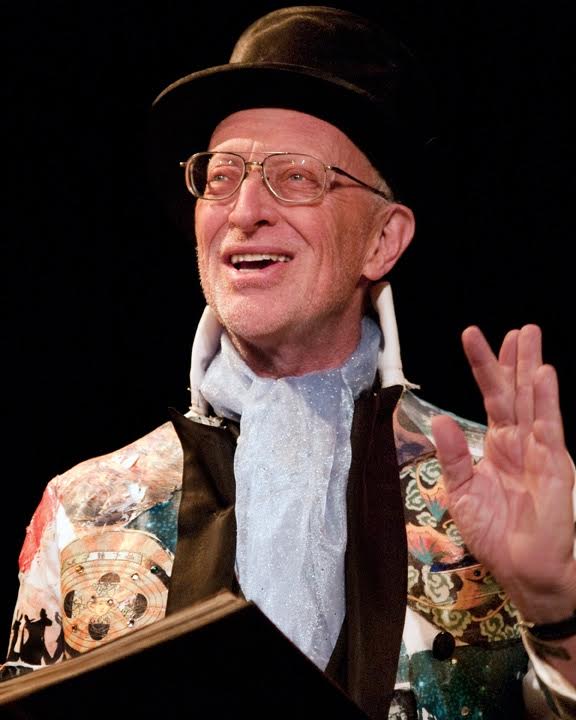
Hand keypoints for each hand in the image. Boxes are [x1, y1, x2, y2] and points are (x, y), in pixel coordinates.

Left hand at [431, 324, 575, 622]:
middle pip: (517, 391)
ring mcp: (540, 451)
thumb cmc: (496, 533)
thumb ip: (453, 455)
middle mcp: (521, 441)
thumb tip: (438, 419)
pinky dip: (546, 403)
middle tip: (520, 328)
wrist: (522, 570)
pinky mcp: (555, 468)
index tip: (474, 335)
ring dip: (532, 368)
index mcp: (499, 444)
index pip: (492, 397)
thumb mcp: (462, 491)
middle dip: (517, 358)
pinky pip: (548, 430)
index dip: (484, 366)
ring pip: (535, 401)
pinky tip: (544, 377)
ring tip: (529, 336)